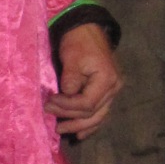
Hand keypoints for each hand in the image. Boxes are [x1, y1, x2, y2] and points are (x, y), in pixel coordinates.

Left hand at [45, 22, 122, 139]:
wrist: (88, 29)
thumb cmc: (79, 42)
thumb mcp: (72, 58)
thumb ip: (70, 81)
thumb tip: (64, 99)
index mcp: (107, 80)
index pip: (86, 104)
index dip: (67, 106)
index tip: (50, 102)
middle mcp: (114, 88)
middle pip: (93, 114)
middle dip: (71, 118)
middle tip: (52, 118)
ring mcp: (113, 91)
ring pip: (98, 116)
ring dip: (80, 125)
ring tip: (63, 129)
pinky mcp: (108, 92)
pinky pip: (100, 112)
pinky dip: (90, 123)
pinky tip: (81, 134)